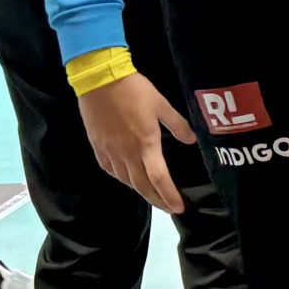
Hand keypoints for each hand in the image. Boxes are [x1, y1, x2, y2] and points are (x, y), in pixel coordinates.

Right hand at [78, 73, 194, 215]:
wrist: (100, 79)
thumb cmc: (134, 90)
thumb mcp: (162, 105)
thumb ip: (178, 125)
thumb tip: (191, 140)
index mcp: (146, 144)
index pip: (159, 179)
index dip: (169, 196)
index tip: (179, 208)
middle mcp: (127, 153)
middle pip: (142, 186)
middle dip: (157, 200)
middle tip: (169, 208)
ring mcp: (110, 151)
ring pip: (125, 180)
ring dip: (140, 191)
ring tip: (152, 195)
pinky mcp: (97, 147)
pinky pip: (110, 170)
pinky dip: (122, 179)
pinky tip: (128, 179)